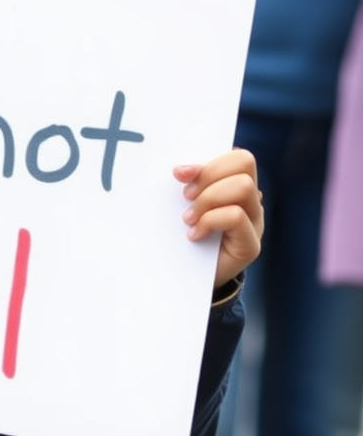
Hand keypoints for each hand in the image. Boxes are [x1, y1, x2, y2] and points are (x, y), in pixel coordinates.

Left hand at [177, 148, 262, 289]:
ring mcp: (256, 222)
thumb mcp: (184, 205)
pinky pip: (236, 216)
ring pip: (243, 187)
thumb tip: (180, 169)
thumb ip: (188, 185)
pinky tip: (195, 235)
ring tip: (189, 218)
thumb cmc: (183, 235)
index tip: (179, 173)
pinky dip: (210, 221)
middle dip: (209, 176)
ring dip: (209, 199)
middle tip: (186, 197)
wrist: (188, 278)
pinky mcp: (251, 245)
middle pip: (245, 163)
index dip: (209, 161)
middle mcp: (252, 200)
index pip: (239, 157)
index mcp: (236, 185)